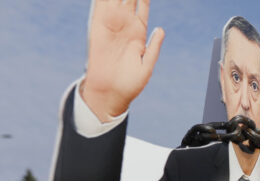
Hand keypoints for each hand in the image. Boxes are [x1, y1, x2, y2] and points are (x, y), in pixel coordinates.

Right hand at [81, 0, 164, 121]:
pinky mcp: (99, 26)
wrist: (111, 93)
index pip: (142, 5)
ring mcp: (111, 23)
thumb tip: (161, 29)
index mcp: (138, 31)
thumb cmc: (129, 83)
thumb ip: (154, 46)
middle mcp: (124, 24)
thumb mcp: (147, 64)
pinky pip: (100, 5)